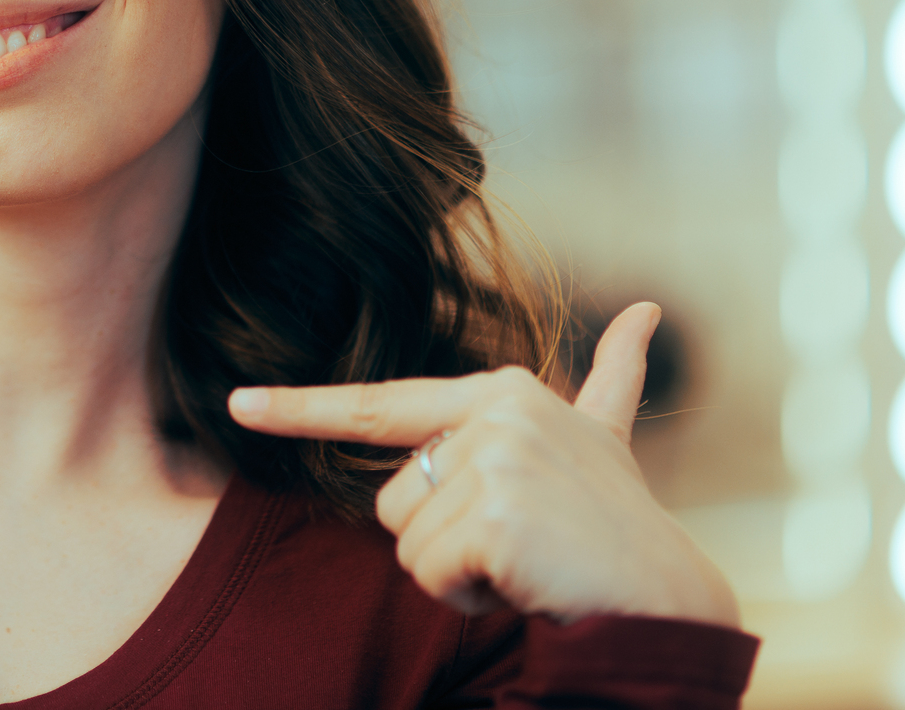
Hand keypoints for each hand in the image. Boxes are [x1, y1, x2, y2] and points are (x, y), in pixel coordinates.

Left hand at [227, 303, 736, 627]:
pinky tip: (528, 582)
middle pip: (391, 500)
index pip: (379, 405)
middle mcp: (494, 414)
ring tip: (526, 561)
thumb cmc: (618, 522)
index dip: (301, 408)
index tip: (238, 404)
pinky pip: (431, 575)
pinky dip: (471, 596)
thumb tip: (646, 309)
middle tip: (515, 542)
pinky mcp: (496, 516)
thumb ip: (609, 377)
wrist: (666, 596)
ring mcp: (495, 461)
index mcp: (500, 391)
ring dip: (456, 572)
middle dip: (440, 541)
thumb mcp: (605, 436)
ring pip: (406, 543)